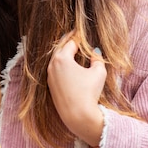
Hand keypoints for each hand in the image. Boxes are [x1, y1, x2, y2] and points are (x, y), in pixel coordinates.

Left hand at [47, 32, 105, 146]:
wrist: (78, 115)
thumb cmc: (88, 92)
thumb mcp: (98, 73)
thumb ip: (97, 59)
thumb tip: (95, 53)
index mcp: (62, 58)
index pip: (70, 42)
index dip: (78, 37)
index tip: (81, 31)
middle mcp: (52, 65)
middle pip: (60, 48)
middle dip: (68, 42)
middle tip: (74, 36)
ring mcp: (49, 76)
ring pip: (56, 59)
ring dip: (63, 53)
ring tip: (72, 49)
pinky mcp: (50, 85)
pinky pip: (55, 70)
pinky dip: (61, 64)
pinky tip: (69, 65)